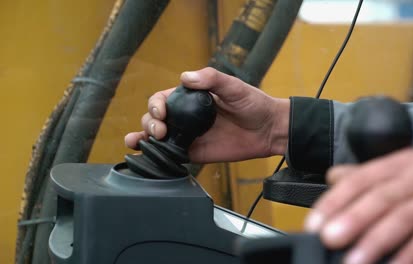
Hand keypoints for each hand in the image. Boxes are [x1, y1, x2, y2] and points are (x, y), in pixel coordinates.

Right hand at [125, 67, 288, 162]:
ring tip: (139, 141)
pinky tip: (147, 155)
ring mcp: (189, 135)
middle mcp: (186, 116)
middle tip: (159, 130)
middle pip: (155, 118)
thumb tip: (185, 77)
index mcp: (191, 98)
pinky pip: (173, 155)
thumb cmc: (253, 104)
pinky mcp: (195, 153)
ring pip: (158, 137)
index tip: (161, 112)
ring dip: (144, 137)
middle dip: (149, 122)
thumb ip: (211, 79)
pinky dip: (157, 156)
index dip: (156, 105)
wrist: (269, 130)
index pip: (163, 99)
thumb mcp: (234, 86)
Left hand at [305, 148, 412, 263]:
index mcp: (396, 164)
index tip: (314, 222)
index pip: (359, 180)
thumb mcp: (401, 167)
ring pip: (404, 219)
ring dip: (376, 241)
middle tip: (329, 238)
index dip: (335, 201)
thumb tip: (331, 179)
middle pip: (380, 198)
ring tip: (354, 260)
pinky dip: (412, 254)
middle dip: (353, 219)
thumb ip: (366, 174)